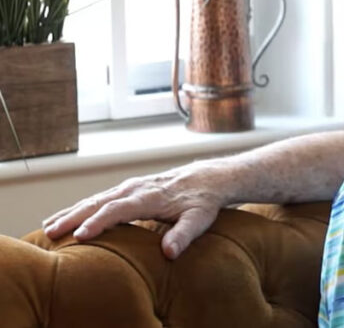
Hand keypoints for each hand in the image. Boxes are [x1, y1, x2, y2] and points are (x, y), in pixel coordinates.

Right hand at [42, 163, 227, 259]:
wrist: (207, 178)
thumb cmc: (203, 201)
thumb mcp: (200, 218)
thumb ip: (184, 234)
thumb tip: (169, 253)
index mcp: (149, 197)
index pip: (119, 209)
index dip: (99, 222)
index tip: (80, 236)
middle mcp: (135, 189)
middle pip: (99, 202)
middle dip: (73, 217)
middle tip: (51, 233)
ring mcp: (129, 187)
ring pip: (94, 199)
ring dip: (70, 212)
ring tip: (48, 227)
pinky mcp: (127, 190)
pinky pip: (98, 199)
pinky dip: (79, 208)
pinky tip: (64, 218)